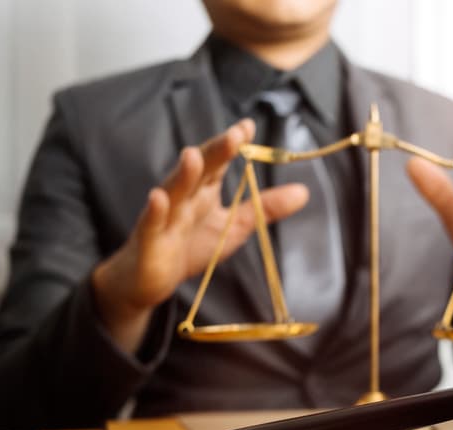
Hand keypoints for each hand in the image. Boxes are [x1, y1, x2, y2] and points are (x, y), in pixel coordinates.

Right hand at [92, 119, 309, 352]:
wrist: (150, 279)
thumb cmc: (190, 247)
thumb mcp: (235, 227)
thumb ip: (265, 208)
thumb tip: (303, 192)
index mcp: (204, 190)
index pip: (219, 162)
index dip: (232, 144)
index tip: (248, 126)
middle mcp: (184, 197)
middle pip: (199, 170)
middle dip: (215, 152)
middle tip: (234, 135)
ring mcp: (164, 216)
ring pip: (173, 191)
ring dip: (184, 174)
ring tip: (193, 155)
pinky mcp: (149, 240)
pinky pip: (151, 223)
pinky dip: (154, 211)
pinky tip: (158, 197)